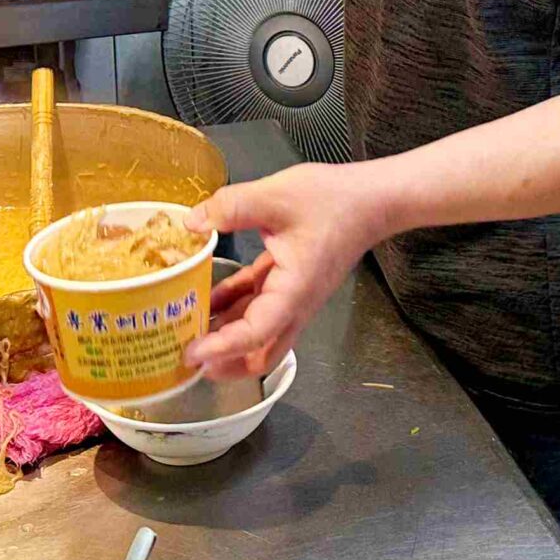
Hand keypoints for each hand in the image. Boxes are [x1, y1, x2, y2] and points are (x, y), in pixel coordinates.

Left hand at [186, 163, 392, 378]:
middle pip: (260, 354)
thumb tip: (192, 222)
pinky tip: (207, 296)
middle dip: (226, 363)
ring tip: (186, 329)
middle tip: (188, 359)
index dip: (222, 348)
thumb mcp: (277, 195)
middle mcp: (294, 304)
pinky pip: (258, 304)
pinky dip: (234, 306)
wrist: (372, 200)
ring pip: (257, 331)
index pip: (256, 335)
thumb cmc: (333, 201)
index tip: (191, 353)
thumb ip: (232, 207)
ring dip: (226, 335)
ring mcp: (293, 296)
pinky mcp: (290, 282)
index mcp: (293, 293)